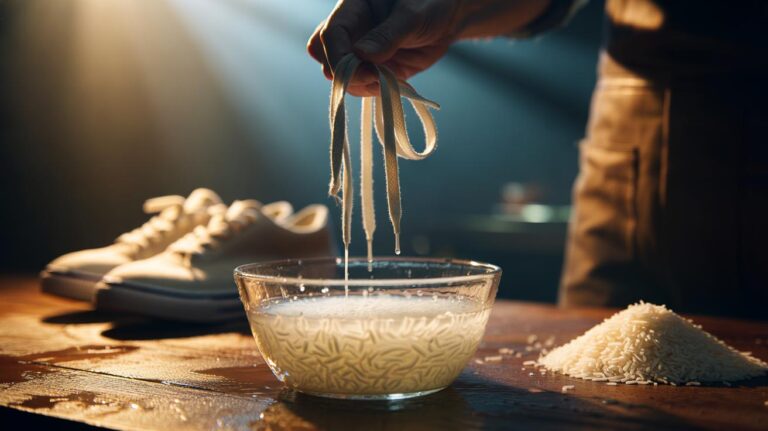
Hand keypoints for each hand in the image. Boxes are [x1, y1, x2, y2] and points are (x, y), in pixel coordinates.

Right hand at [308, 0, 461, 95]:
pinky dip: (375, 90)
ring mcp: (361, 51)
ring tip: (389, 80)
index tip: (363, 72)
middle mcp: (352, 29)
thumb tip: (361, 55)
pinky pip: (363, 86)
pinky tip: (394, 84)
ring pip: (343, 77)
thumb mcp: (413, 15)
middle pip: (327, 58)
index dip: (339, 57)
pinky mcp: (374, 68)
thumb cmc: (432, 2)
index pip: (331, 34)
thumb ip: (388, 34)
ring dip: (362, 86)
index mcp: (354, 7)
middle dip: (347, 74)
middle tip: (376, 77)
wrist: (450, 16)